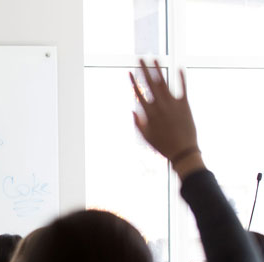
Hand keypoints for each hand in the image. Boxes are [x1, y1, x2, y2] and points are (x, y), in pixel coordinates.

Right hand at [130, 60, 202, 177]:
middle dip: (144, 69)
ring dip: (159, 69)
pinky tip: (179, 67)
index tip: (130, 71)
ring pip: (164, 82)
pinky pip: (183, 88)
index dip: (134, 81)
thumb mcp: (146, 137)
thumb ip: (138, 123)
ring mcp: (173, 104)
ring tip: (155, 58)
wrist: (183, 151)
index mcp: (149, 113)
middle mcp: (160, 105)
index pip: (139, 93)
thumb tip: (133, 109)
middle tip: (140, 57)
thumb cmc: (163, 146)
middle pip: (150, 83)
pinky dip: (181, 77)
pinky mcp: (185, 104)